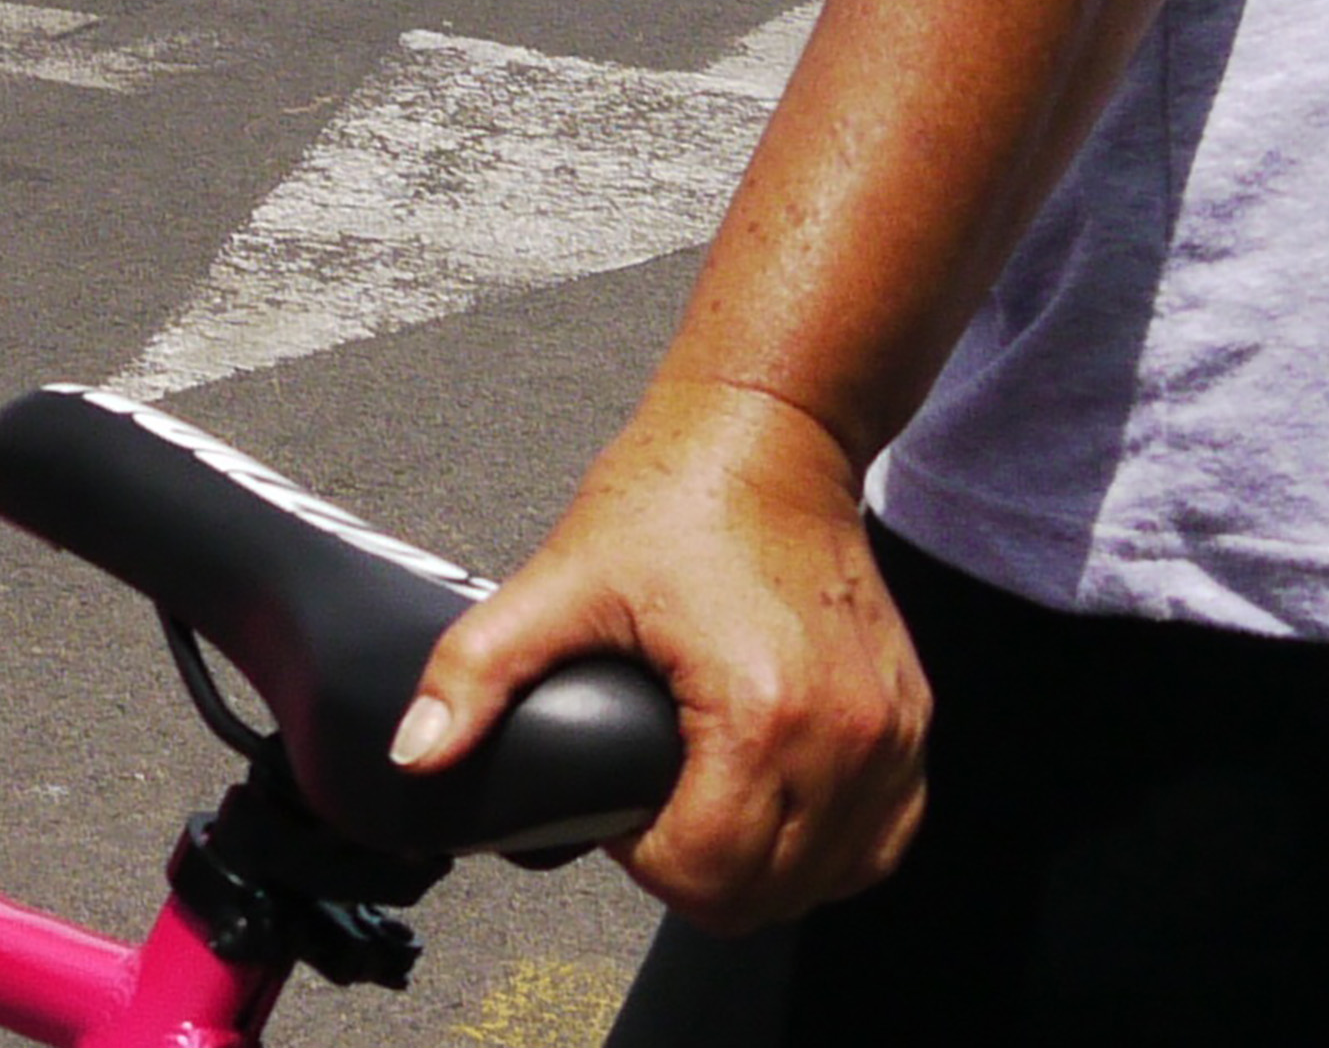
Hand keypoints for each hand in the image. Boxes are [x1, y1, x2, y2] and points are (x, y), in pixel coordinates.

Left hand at [395, 378, 928, 930]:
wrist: (771, 434)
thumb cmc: (677, 496)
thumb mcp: (560, 580)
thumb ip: (477, 672)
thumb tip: (417, 751)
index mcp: (762, 714)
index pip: (706, 877)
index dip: (643, 858)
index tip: (621, 796)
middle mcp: (844, 736)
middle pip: (764, 895)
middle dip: (695, 868)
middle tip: (655, 794)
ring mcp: (889, 734)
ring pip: (826, 881)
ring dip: (760, 864)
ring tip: (706, 795)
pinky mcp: (911, 722)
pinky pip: (879, 839)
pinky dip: (825, 843)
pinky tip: (774, 805)